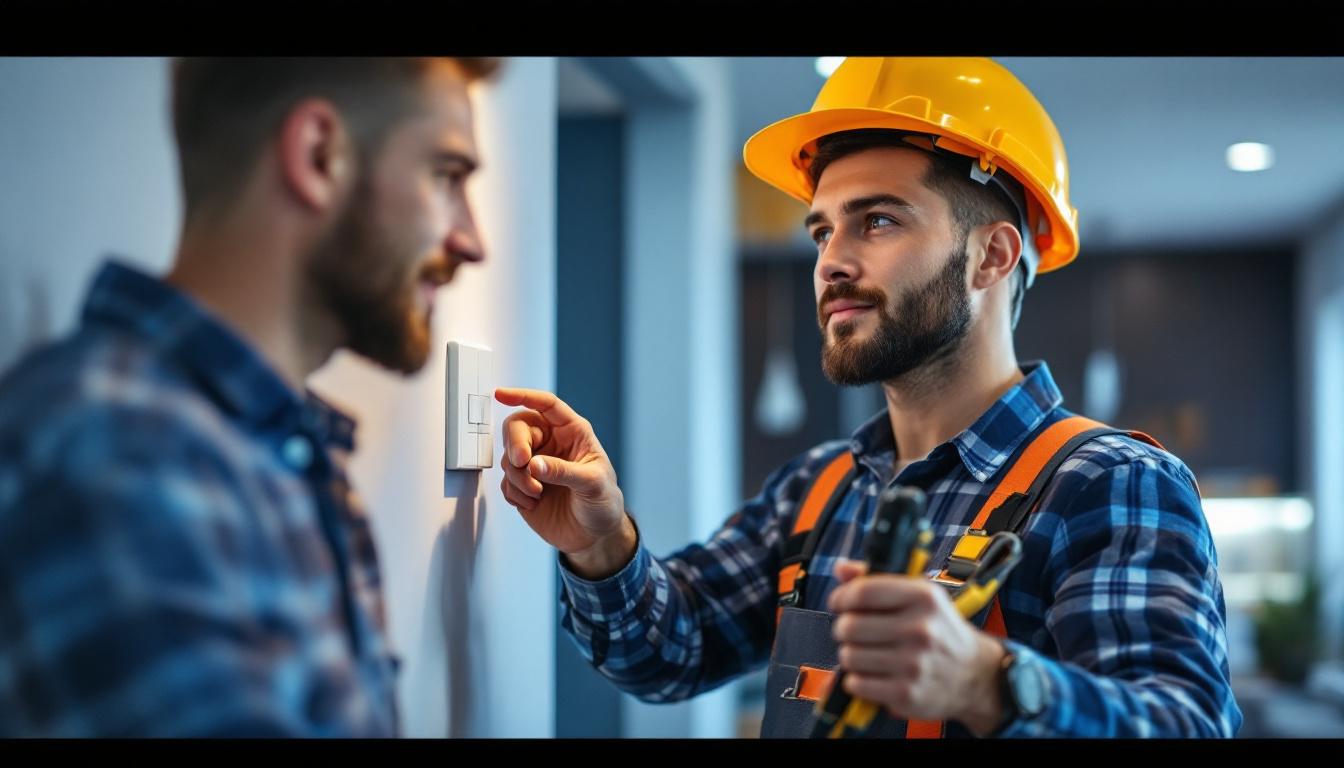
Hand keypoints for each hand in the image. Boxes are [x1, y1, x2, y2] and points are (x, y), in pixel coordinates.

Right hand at [494, 387, 633, 576]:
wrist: (594, 536)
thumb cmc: (603, 503)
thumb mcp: (592, 484)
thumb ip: (563, 472)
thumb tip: (534, 464)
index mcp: (572, 432)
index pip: (546, 405)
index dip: (523, 396)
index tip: (501, 395)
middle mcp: (550, 444)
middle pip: (518, 427)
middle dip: (516, 445)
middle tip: (523, 463)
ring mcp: (535, 465)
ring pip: (509, 458)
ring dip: (518, 477)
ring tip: (538, 493)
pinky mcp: (523, 486)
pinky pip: (506, 482)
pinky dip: (515, 493)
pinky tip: (533, 502)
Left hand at [826, 560, 1006, 733]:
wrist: (975, 675)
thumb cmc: (940, 631)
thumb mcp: (920, 595)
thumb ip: (878, 579)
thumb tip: (841, 569)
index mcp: (923, 597)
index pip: (863, 592)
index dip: (842, 597)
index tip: (840, 602)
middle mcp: (920, 629)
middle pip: (849, 626)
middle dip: (845, 629)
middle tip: (856, 632)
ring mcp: (914, 664)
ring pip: (849, 656)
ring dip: (851, 655)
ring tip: (868, 653)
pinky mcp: (907, 693)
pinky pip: (857, 683)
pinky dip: (858, 680)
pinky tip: (874, 673)